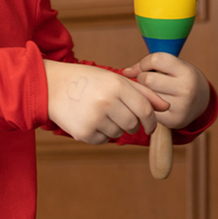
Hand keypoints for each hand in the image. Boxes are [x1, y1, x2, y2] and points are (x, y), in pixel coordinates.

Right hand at [43, 60, 169, 144]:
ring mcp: (95, 118)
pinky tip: (90, 119)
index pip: (145, 110)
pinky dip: (101, 133)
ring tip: (100, 113)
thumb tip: (166, 107)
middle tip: (120, 116)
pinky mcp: (84, 133)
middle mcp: (106, 101)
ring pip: (119, 133)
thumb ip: (142, 92)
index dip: (152, 121)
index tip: (151, 125)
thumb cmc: (87, 81)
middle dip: (133, 124)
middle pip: (134, 124)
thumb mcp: (113, 79)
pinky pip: (104, 140)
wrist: (51, 86)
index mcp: (116, 85)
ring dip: (115, 127)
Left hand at [122, 52, 209, 130]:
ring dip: (144, 92)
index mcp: (187, 71)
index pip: (156, 60)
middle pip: (147, 79)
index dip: (146, 62)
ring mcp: (181, 107)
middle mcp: (187, 89)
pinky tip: (155, 103)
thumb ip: (147, 65)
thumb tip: (124, 72)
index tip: (147, 67)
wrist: (201, 101)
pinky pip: (149, 110)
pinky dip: (148, 105)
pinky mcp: (174, 121)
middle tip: (149, 81)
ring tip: (153, 91)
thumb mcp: (172, 66)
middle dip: (143, 78)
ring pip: (146, 95)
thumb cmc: (179, 78)